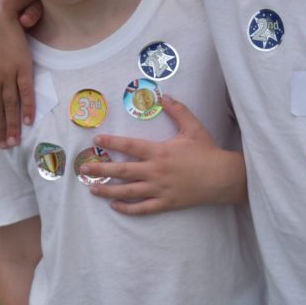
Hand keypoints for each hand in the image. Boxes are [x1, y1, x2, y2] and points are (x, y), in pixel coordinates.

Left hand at [81, 95, 245, 214]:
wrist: (222, 177)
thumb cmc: (207, 151)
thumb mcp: (193, 127)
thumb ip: (177, 110)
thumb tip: (163, 95)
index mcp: (159, 151)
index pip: (129, 146)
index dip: (111, 143)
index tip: (96, 141)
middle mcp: (155, 171)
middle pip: (122, 171)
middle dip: (101, 170)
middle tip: (83, 169)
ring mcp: (159, 189)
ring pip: (128, 192)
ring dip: (108, 191)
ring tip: (92, 189)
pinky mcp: (166, 203)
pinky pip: (142, 208)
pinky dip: (127, 208)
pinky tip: (115, 206)